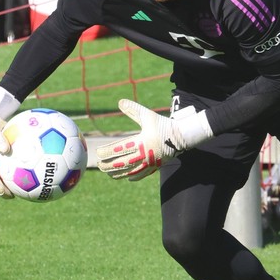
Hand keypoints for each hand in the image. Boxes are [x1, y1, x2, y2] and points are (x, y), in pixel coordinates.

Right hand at [0, 86, 20, 197]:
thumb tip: (5, 148)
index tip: (1, 192)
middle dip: (3, 189)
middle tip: (12, 196)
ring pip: (6, 175)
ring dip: (14, 183)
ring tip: (25, 190)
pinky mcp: (5, 159)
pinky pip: (15, 166)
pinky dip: (24, 171)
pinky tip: (36, 173)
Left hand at [96, 99, 212, 180]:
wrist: (182, 136)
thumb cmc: (163, 125)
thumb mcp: (148, 116)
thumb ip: (134, 110)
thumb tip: (120, 102)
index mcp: (141, 142)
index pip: (118, 149)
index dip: (106, 152)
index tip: (98, 152)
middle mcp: (144, 154)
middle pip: (121, 163)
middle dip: (108, 165)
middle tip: (99, 164)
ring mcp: (150, 163)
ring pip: (130, 171)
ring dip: (117, 173)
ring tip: (108, 173)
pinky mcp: (155, 167)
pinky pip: (142, 175)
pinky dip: (133, 177)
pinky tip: (127, 177)